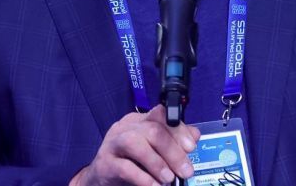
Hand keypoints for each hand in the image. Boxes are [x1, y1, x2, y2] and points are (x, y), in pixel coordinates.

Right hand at [70, 104, 200, 185]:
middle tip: (186, 171)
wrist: (100, 179)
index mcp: (138, 121)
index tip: (191, 147)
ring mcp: (112, 144)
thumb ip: (173, 141)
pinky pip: (125, 168)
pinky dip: (143, 178)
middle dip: (173, 151)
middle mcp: (125, 128)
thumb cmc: (130, 163)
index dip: (178, 130)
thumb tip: (194, 136)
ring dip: (157, 162)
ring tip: (169, 178)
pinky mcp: (104, 164)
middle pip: (152, 130)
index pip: (161, 115)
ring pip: (135, 143)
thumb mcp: (153, 150)